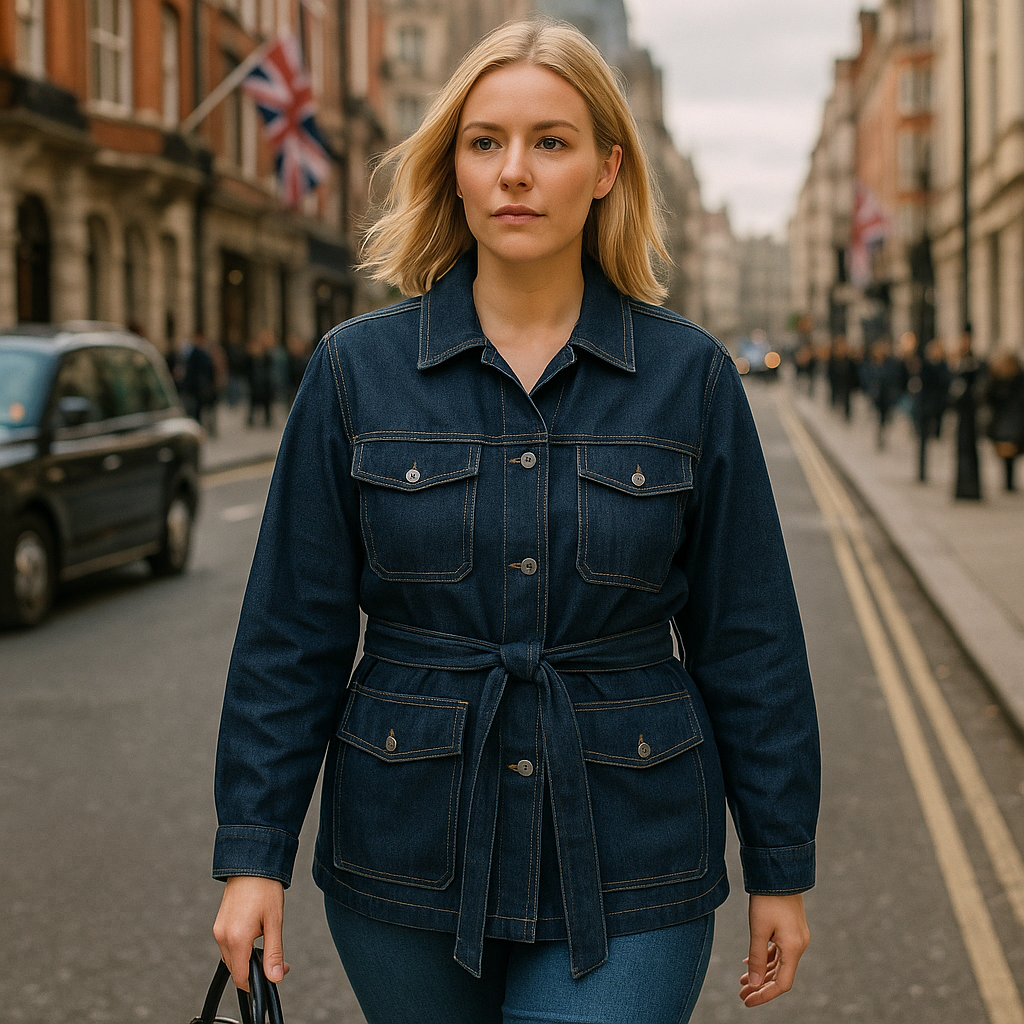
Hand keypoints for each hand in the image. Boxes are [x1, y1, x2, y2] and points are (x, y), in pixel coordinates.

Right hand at [213, 876, 289, 991]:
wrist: (251, 864)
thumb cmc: (264, 888)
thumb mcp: (274, 922)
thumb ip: (274, 953)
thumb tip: (276, 976)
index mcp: (236, 938)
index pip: (241, 977)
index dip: (256, 983)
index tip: (274, 975)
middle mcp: (222, 936)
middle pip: (236, 969)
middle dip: (255, 969)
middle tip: (277, 959)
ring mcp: (218, 930)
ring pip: (231, 958)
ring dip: (247, 958)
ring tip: (266, 940)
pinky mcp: (219, 924)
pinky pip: (228, 946)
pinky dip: (240, 947)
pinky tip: (254, 935)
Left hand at [739, 894, 809, 1006]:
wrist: (779, 872)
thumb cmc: (768, 899)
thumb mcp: (758, 929)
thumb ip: (756, 958)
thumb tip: (753, 983)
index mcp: (794, 948)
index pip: (782, 984)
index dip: (764, 995)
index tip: (747, 1001)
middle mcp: (798, 945)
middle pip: (780, 975)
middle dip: (760, 986)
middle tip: (741, 994)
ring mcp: (796, 937)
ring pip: (779, 963)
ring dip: (761, 973)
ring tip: (742, 980)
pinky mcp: (790, 929)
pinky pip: (778, 951)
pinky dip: (765, 959)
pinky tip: (749, 961)